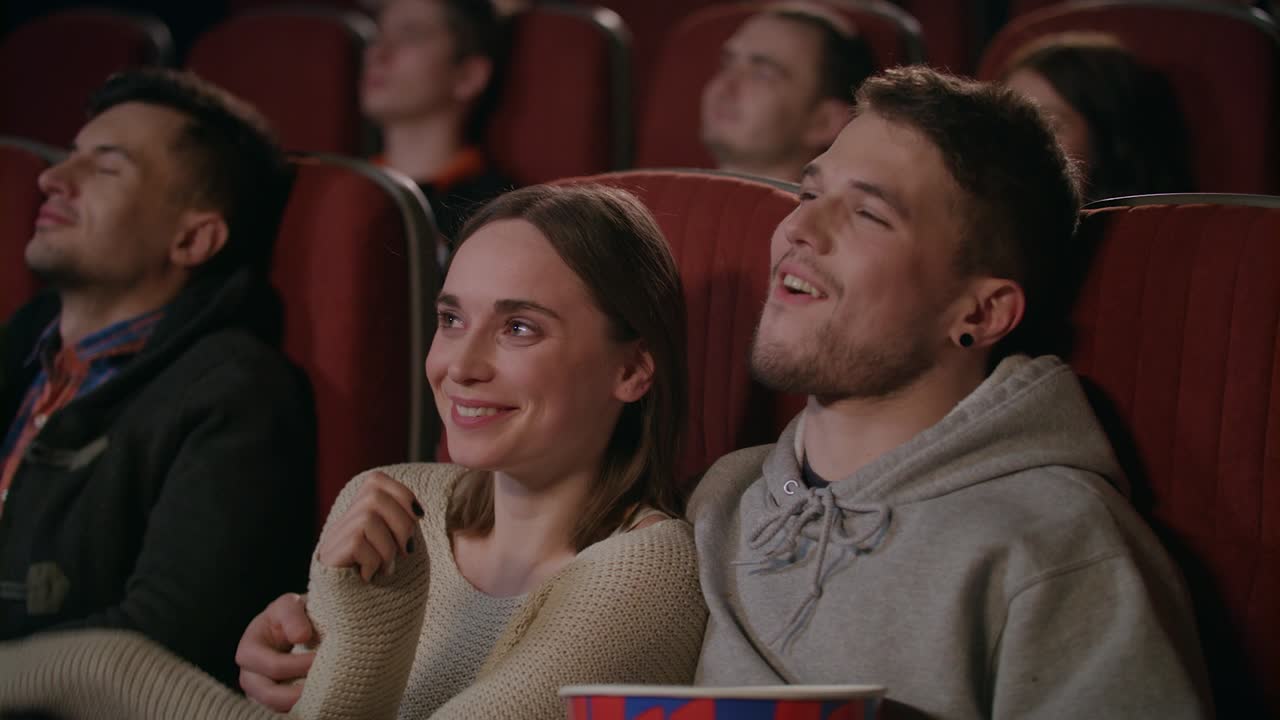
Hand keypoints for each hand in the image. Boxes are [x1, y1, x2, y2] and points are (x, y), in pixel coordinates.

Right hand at [237, 592, 314, 711]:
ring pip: (276, 706)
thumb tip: (300, 636)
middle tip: (325, 684)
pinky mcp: (276, 699)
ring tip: (324, 693)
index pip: (271, 665)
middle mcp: (250, 674)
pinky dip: (303, 705)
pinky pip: (286, 709)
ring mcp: (261, 690)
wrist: (300, 626)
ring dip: (300, 702)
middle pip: (267, 693)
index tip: (319, 657)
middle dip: (295, 692)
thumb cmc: (292, 615)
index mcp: (250, 649)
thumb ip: (292, 616)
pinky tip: (321, 697)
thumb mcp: (290, 605)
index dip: (296, 665)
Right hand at [317, 470, 422, 581]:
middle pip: (373, 494)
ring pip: (368, 518)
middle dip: (401, 522)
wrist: (357, 619)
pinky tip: (371, 576)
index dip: (402, 493)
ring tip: (388, 568)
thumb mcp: (397, 548)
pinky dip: (374, 561)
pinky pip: (358, 542)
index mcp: (359, 515)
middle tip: (407, 551)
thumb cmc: (384, 583)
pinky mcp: (329, 555)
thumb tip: (419, 511)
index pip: (376, 480)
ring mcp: (333, 538)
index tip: (419, 518)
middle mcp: (342, 522)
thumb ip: (402, 527)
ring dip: (388, 547)